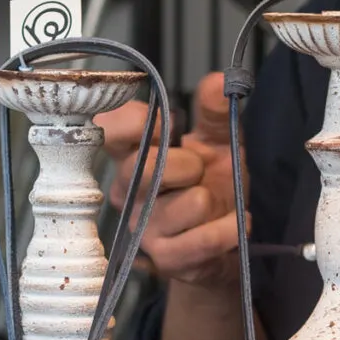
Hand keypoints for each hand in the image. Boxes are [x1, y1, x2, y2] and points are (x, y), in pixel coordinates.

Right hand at [94, 71, 242, 288]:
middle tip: (199, 173)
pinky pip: (206, 237)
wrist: (226, 242)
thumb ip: (215, 113)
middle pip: (151, 166)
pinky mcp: (164, 259)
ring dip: (215, 201)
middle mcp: (126, 192)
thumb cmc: (213, 185)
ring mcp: (142, 228)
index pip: (108, 129)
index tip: (168, 125)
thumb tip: (218, 81)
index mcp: (131, 156)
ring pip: (191, 201)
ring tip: (211, 206)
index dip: (140, 122)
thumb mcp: (218, 143)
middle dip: (191, 165)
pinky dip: (230, 228)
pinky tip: (231, 225)